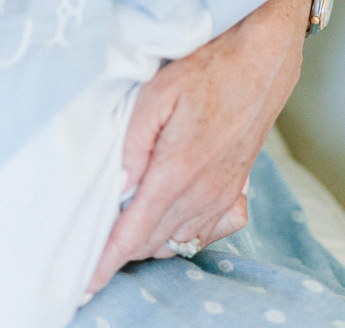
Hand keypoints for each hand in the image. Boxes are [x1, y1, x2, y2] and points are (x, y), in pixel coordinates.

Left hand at [86, 0, 308, 292]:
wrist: (262, 59)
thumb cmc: (208, 67)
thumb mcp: (158, 92)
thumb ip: (133, 142)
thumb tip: (117, 186)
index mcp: (177, 171)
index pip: (132, 235)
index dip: (105, 263)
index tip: (83, 286)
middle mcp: (202, 193)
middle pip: (149, 243)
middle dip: (120, 248)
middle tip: (95, 239)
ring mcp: (223, 196)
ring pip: (176, 240)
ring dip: (148, 239)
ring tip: (127, 221)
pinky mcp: (238, 192)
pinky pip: (205, 233)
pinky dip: (183, 233)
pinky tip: (170, 215)